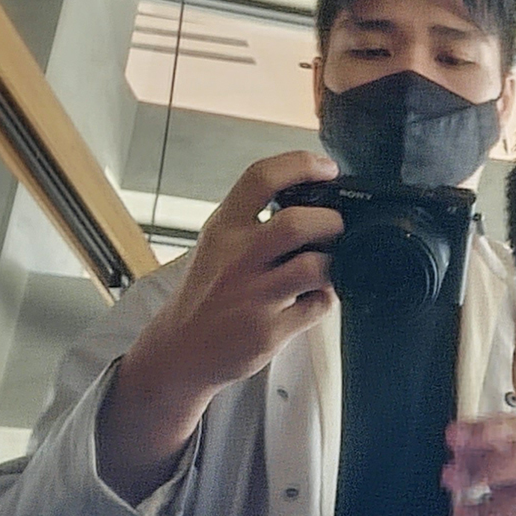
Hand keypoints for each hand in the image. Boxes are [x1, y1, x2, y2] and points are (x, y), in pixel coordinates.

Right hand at [99, 152, 342, 503]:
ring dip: (333, 263)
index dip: (301, 164)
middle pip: (297, 224)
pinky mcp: (268, 331)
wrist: (180, 350)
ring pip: (315, 267)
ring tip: (327, 264)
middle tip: (336, 227)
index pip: (261, 177)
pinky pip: (318, 306)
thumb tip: (313, 193)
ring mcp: (253, 297)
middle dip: (330, 221)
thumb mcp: (218, 242)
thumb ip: (254, 218)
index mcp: (223, 228)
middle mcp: (236, 258)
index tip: (327, 168)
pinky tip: (314, 296)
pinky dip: (326, 297)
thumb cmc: (208, 290)